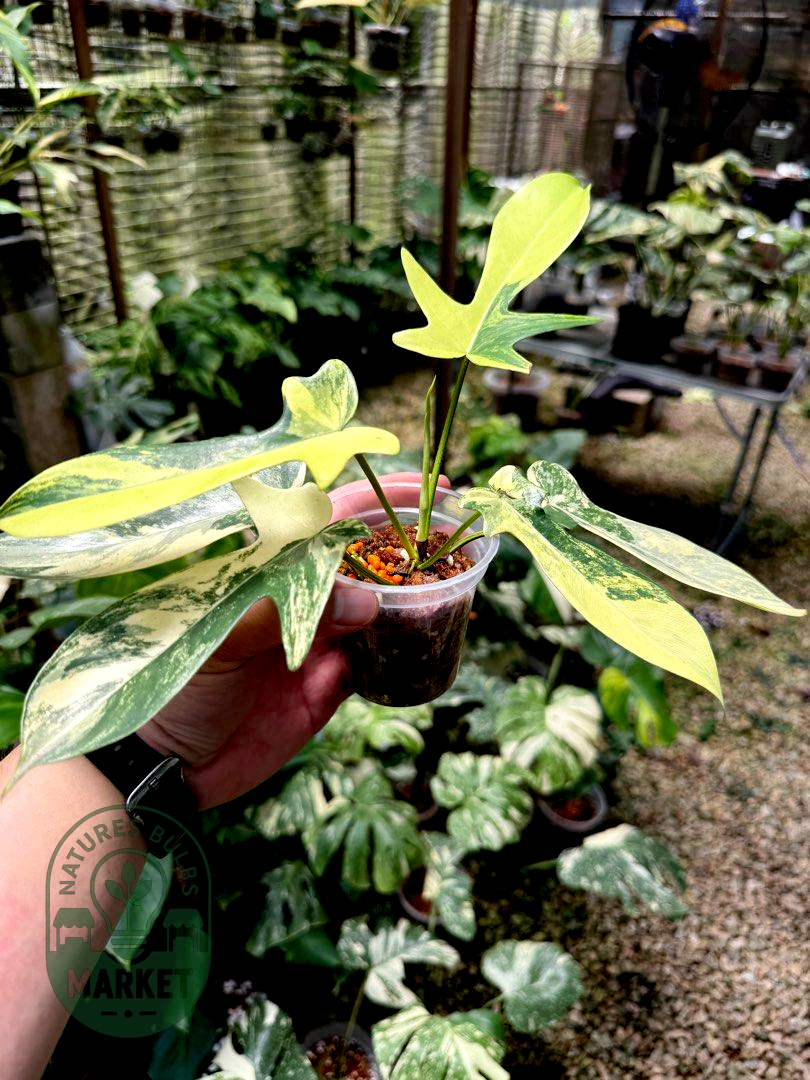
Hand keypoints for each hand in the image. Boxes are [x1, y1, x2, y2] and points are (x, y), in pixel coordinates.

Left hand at [138, 471, 436, 808]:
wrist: (169, 765)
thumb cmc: (179, 684)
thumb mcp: (222, 636)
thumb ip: (287, 610)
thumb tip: (367, 599)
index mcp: (268, 573)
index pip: (327, 522)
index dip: (374, 502)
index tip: (420, 490)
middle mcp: (299, 600)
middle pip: (364, 562)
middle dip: (409, 545)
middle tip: (459, 535)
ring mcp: (318, 642)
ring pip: (379, 610)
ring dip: (416, 597)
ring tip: (460, 584)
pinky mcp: (330, 687)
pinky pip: (378, 661)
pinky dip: (405, 649)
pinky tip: (433, 636)